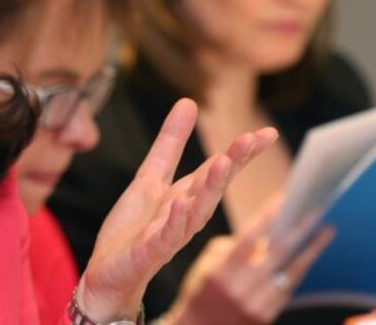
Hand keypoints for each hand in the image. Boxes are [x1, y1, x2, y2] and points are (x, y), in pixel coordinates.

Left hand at [75, 98, 277, 321]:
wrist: (108, 274)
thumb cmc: (134, 229)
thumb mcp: (150, 177)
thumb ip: (170, 143)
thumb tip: (189, 101)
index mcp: (187, 196)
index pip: (218, 170)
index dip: (242, 152)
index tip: (267, 133)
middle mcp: (185, 215)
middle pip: (213, 187)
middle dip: (233, 164)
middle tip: (252, 139)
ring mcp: (169, 235)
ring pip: (196, 211)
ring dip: (211, 188)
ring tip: (223, 162)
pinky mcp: (149, 252)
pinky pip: (165, 236)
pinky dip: (174, 220)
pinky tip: (180, 203)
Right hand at [164, 195, 334, 324]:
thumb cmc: (202, 291)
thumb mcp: (206, 264)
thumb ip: (232, 246)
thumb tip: (262, 233)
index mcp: (222, 271)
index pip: (249, 237)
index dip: (268, 216)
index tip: (286, 197)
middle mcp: (241, 289)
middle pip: (278, 253)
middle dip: (300, 229)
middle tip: (317, 210)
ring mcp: (256, 305)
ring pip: (291, 273)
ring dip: (311, 250)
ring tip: (325, 231)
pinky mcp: (267, 317)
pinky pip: (289, 289)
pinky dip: (299, 270)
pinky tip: (308, 256)